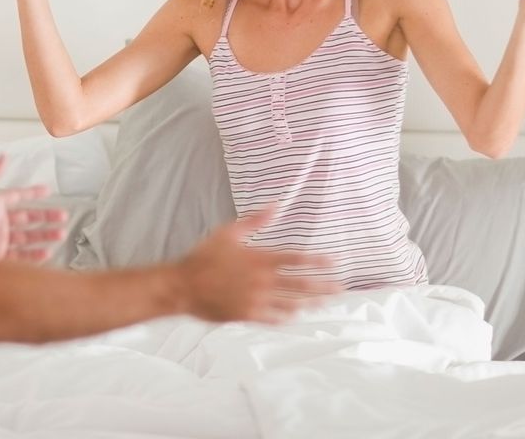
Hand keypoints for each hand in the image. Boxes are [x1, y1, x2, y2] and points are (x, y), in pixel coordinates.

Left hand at [0, 155, 67, 262]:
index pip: (17, 196)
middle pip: (28, 218)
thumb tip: (2, 156)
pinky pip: (21, 257)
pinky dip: (35, 255)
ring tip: (60, 234)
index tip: (48, 190)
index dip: (32, 193)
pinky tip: (46, 252)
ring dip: (45, 235)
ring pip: (28, 237)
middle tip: (62, 216)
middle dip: (46, 217)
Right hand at [178, 205, 338, 322]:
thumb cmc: (203, 256)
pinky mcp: (247, 315)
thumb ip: (254, 221)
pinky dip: (287, 317)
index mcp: (259, 259)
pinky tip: (296, 315)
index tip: (334, 262)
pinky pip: (274, 318)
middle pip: (300, 284)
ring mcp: (256, 300)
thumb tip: (276, 205)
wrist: (183, 285)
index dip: (317, 261)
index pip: (296, 259)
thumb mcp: (228, 232)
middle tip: (341, 288)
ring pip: (291, 303)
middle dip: (323, 286)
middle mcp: (262, 281)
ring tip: (325, 303)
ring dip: (310, 303)